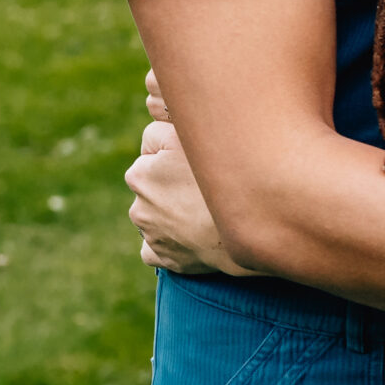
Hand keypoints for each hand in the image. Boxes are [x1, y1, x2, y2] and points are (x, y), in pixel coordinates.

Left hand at [124, 91, 257, 277]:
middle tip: (205, 184)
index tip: (200, 160)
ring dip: (174, 211)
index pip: (153, 152)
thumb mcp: (190, 133)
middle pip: (156, 184)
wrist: (247, 224)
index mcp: (139, 175)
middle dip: (173, 182)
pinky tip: (192, 232)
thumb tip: (154, 133)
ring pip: (158, 214)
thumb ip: (163, 125)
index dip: (178, 151)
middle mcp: (138, 207)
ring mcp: (151, 236)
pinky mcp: (162, 259)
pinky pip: (158, 247)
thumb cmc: (222, 174)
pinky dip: (171, 241)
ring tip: (206, 208)